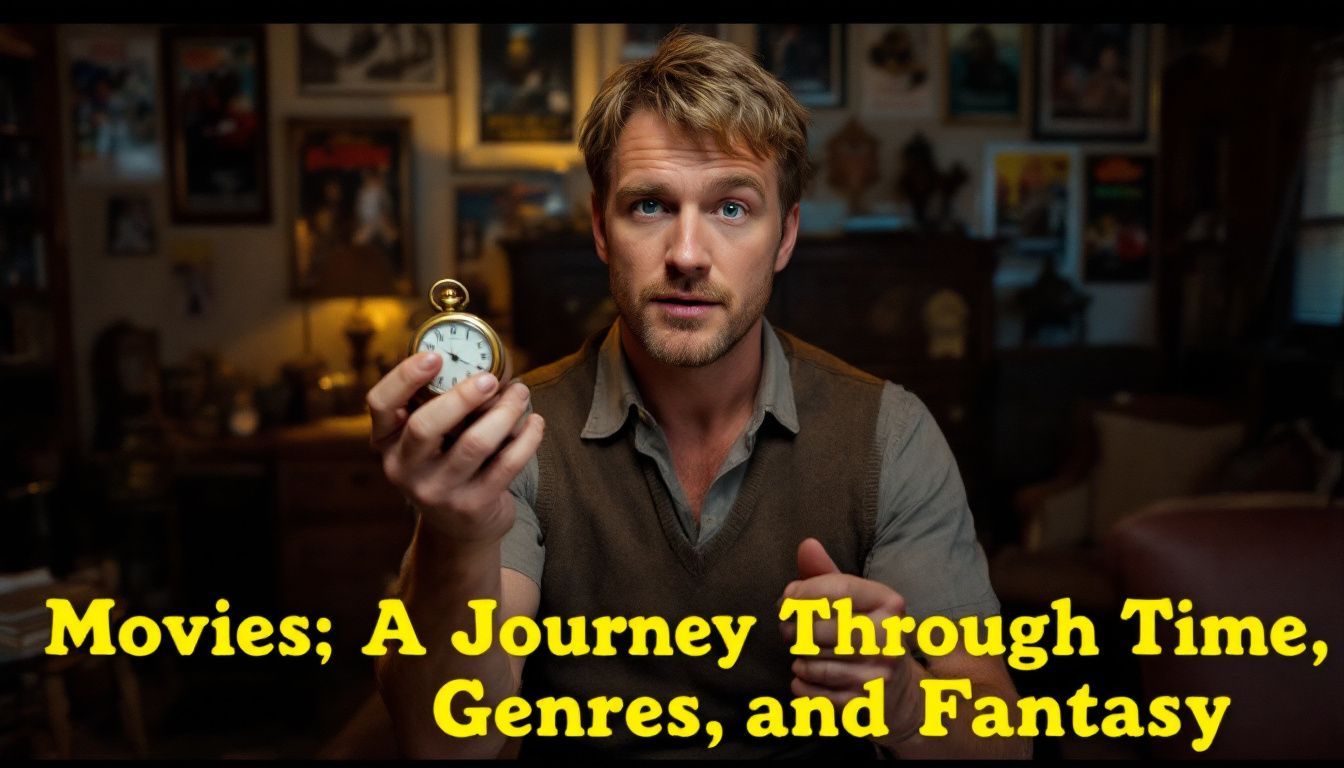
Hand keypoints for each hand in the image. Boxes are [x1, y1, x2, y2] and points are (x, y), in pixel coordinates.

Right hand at [367, 351, 543, 551]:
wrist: (459, 528)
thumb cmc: (446, 465)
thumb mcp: (429, 441)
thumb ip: (440, 405)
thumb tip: (487, 361)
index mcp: (387, 442)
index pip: (380, 404)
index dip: (404, 376)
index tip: (435, 355)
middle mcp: (404, 468)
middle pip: (425, 425)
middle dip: (462, 395)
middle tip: (490, 379)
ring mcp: (436, 491)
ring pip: (474, 444)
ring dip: (505, 412)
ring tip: (521, 394)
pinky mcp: (471, 506)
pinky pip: (506, 464)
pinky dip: (527, 438)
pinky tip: (535, 422)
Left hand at [780, 538, 920, 738]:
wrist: (899, 694)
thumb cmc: (866, 636)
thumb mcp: (854, 603)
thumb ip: (826, 574)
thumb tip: (806, 544)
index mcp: (890, 604)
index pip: (838, 590)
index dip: (802, 593)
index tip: (785, 601)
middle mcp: (891, 639)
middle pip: (820, 628)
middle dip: (793, 630)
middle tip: (788, 632)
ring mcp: (880, 676)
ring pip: (815, 663)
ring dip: (798, 660)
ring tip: (801, 656)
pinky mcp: (867, 707)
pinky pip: (815, 694)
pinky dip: (801, 686)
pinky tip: (805, 680)